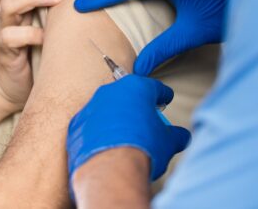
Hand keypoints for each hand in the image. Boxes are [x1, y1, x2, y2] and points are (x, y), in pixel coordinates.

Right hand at [0, 0, 71, 111]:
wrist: (13, 83)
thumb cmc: (40, 46)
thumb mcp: (53, 20)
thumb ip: (65, 1)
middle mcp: (12, 7)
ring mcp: (6, 27)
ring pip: (10, 3)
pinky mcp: (5, 50)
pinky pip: (10, 37)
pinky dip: (28, 34)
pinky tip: (46, 35)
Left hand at [67, 75, 190, 182]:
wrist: (110, 171)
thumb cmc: (139, 150)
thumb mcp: (168, 142)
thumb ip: (175, 135)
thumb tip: (180, 137)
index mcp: (135, 88)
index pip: (154, 87)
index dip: (162, 95)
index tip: (164, 98)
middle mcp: (111, 92)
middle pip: (128, 95)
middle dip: (137, 107)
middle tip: (146, 122)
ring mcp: (91, 106)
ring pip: (107, 109)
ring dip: (117, 119)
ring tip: (127, 138)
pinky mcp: (77, 124)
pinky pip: (91, 124)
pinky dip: (99, 132)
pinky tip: (108, 147)